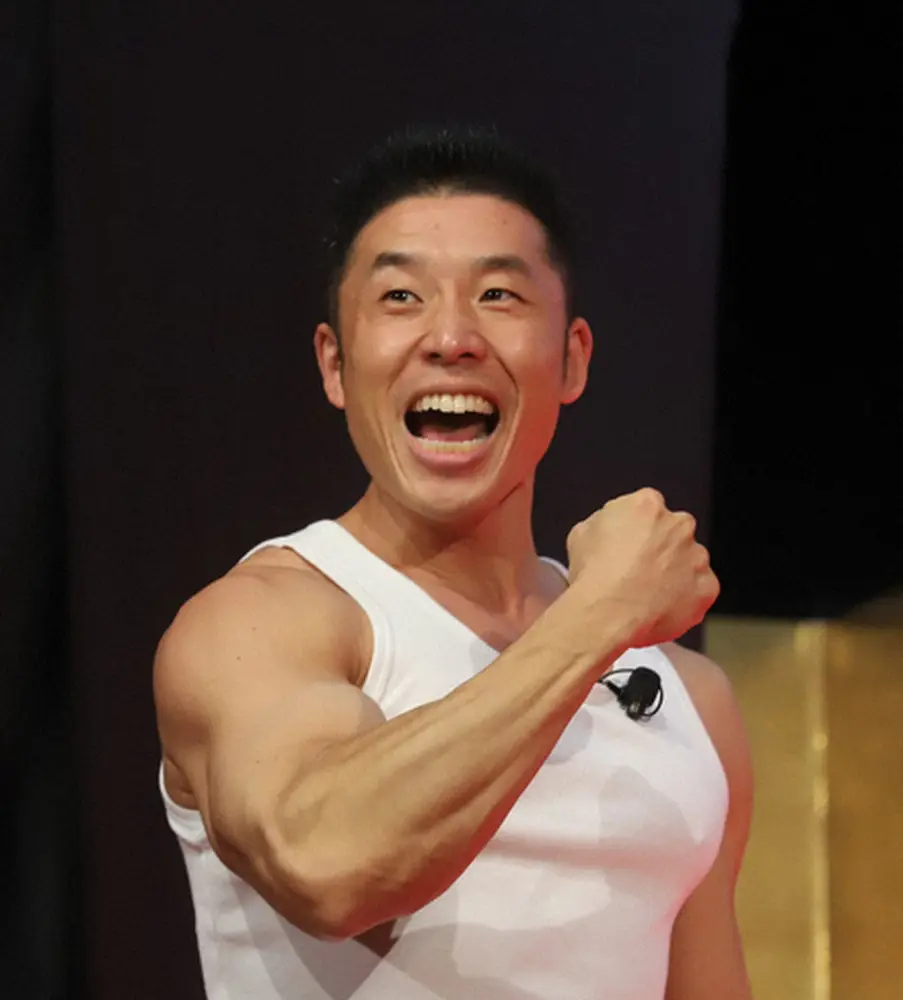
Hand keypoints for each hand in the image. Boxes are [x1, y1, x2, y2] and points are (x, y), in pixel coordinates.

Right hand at [566, 488, 718, 647]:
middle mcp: (678, 525)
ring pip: (690, 562)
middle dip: (662, 549)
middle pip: (674, 533)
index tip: (631, 547)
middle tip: (640, 572)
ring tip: (648, 596)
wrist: (607, 612)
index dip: (638, 531)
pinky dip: (686, 600)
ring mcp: (697, 556)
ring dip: (675, 574)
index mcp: (647, 505)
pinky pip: (700, 591)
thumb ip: (605, 523)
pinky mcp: (708, 586)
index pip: (649, 510)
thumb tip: (611, 530)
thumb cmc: (593, 575)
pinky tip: (661, 608)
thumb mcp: (581, 534)